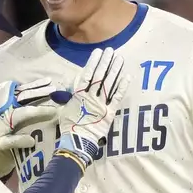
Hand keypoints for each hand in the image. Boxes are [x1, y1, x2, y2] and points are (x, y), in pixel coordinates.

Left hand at [0, 78, 57, 149]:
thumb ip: (16, 142)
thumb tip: (33, 140)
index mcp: (11, 116)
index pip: (30, 112)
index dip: (43, 111)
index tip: (55, 111)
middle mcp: (9, 103)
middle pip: (28, 96)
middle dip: (42, 93)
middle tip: (56, 90)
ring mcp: (4, 97)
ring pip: (23, 90)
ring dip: (36, 86)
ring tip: (49, 82)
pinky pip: (15, 88)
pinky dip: (26, 85)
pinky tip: (33, 84)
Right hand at [56, 47, 129, 168]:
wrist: (77, 141)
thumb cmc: (69, 125)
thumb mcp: (65, 108)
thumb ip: (69, 96)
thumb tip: (71, 86)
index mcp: (78, 95)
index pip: (87, 75)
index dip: (93, 62)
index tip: (98, 52)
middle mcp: (91, 97)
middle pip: (100, 76)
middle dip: (105, 62)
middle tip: (111, 51)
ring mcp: (101, 104)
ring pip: (109, 84)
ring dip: (115, 70)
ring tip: (120, 58)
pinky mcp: (110, 112)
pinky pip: (117, 97)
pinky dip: (122, 86)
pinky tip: (127, 76)